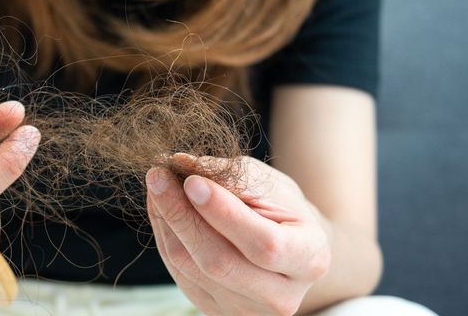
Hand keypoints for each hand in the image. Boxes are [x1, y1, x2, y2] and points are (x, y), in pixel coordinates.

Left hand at [146, 154, 331, 315]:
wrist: (290, 249)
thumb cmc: (283, 210)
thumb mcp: (272, 186)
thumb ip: (233, 177)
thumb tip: (184, 165)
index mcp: (309, 260)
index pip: (263, 244)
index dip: (224, 214)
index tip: (192, 181)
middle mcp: (281, 297)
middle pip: (220, 262)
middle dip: (183, 215)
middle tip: (159, 177)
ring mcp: (246, 310)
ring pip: (192, 269)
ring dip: (167, 222)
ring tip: (158, 185)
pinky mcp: (215, 310)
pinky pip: (179, 273)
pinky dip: (166, 236)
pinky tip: (161, 208)